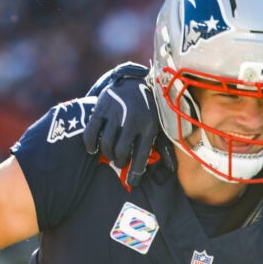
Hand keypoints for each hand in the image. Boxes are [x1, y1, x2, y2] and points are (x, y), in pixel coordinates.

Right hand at [83, 62, 175, 186]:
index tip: (132, 182)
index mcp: (149, 126)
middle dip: (119, 161)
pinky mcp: (101, 107)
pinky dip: (91, 143)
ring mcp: (116, 113)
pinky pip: (91, 131)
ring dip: (107, 154)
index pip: (141, 155)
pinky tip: (94, 148)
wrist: (137, 81)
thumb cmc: (150, 110)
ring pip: (106, 143)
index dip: (135, 173)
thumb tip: (171, 170)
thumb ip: (165, 148)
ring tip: (110, 154)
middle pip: (120, 151)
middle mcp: (132, 119)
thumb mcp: (160, 126)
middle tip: (120, 162)